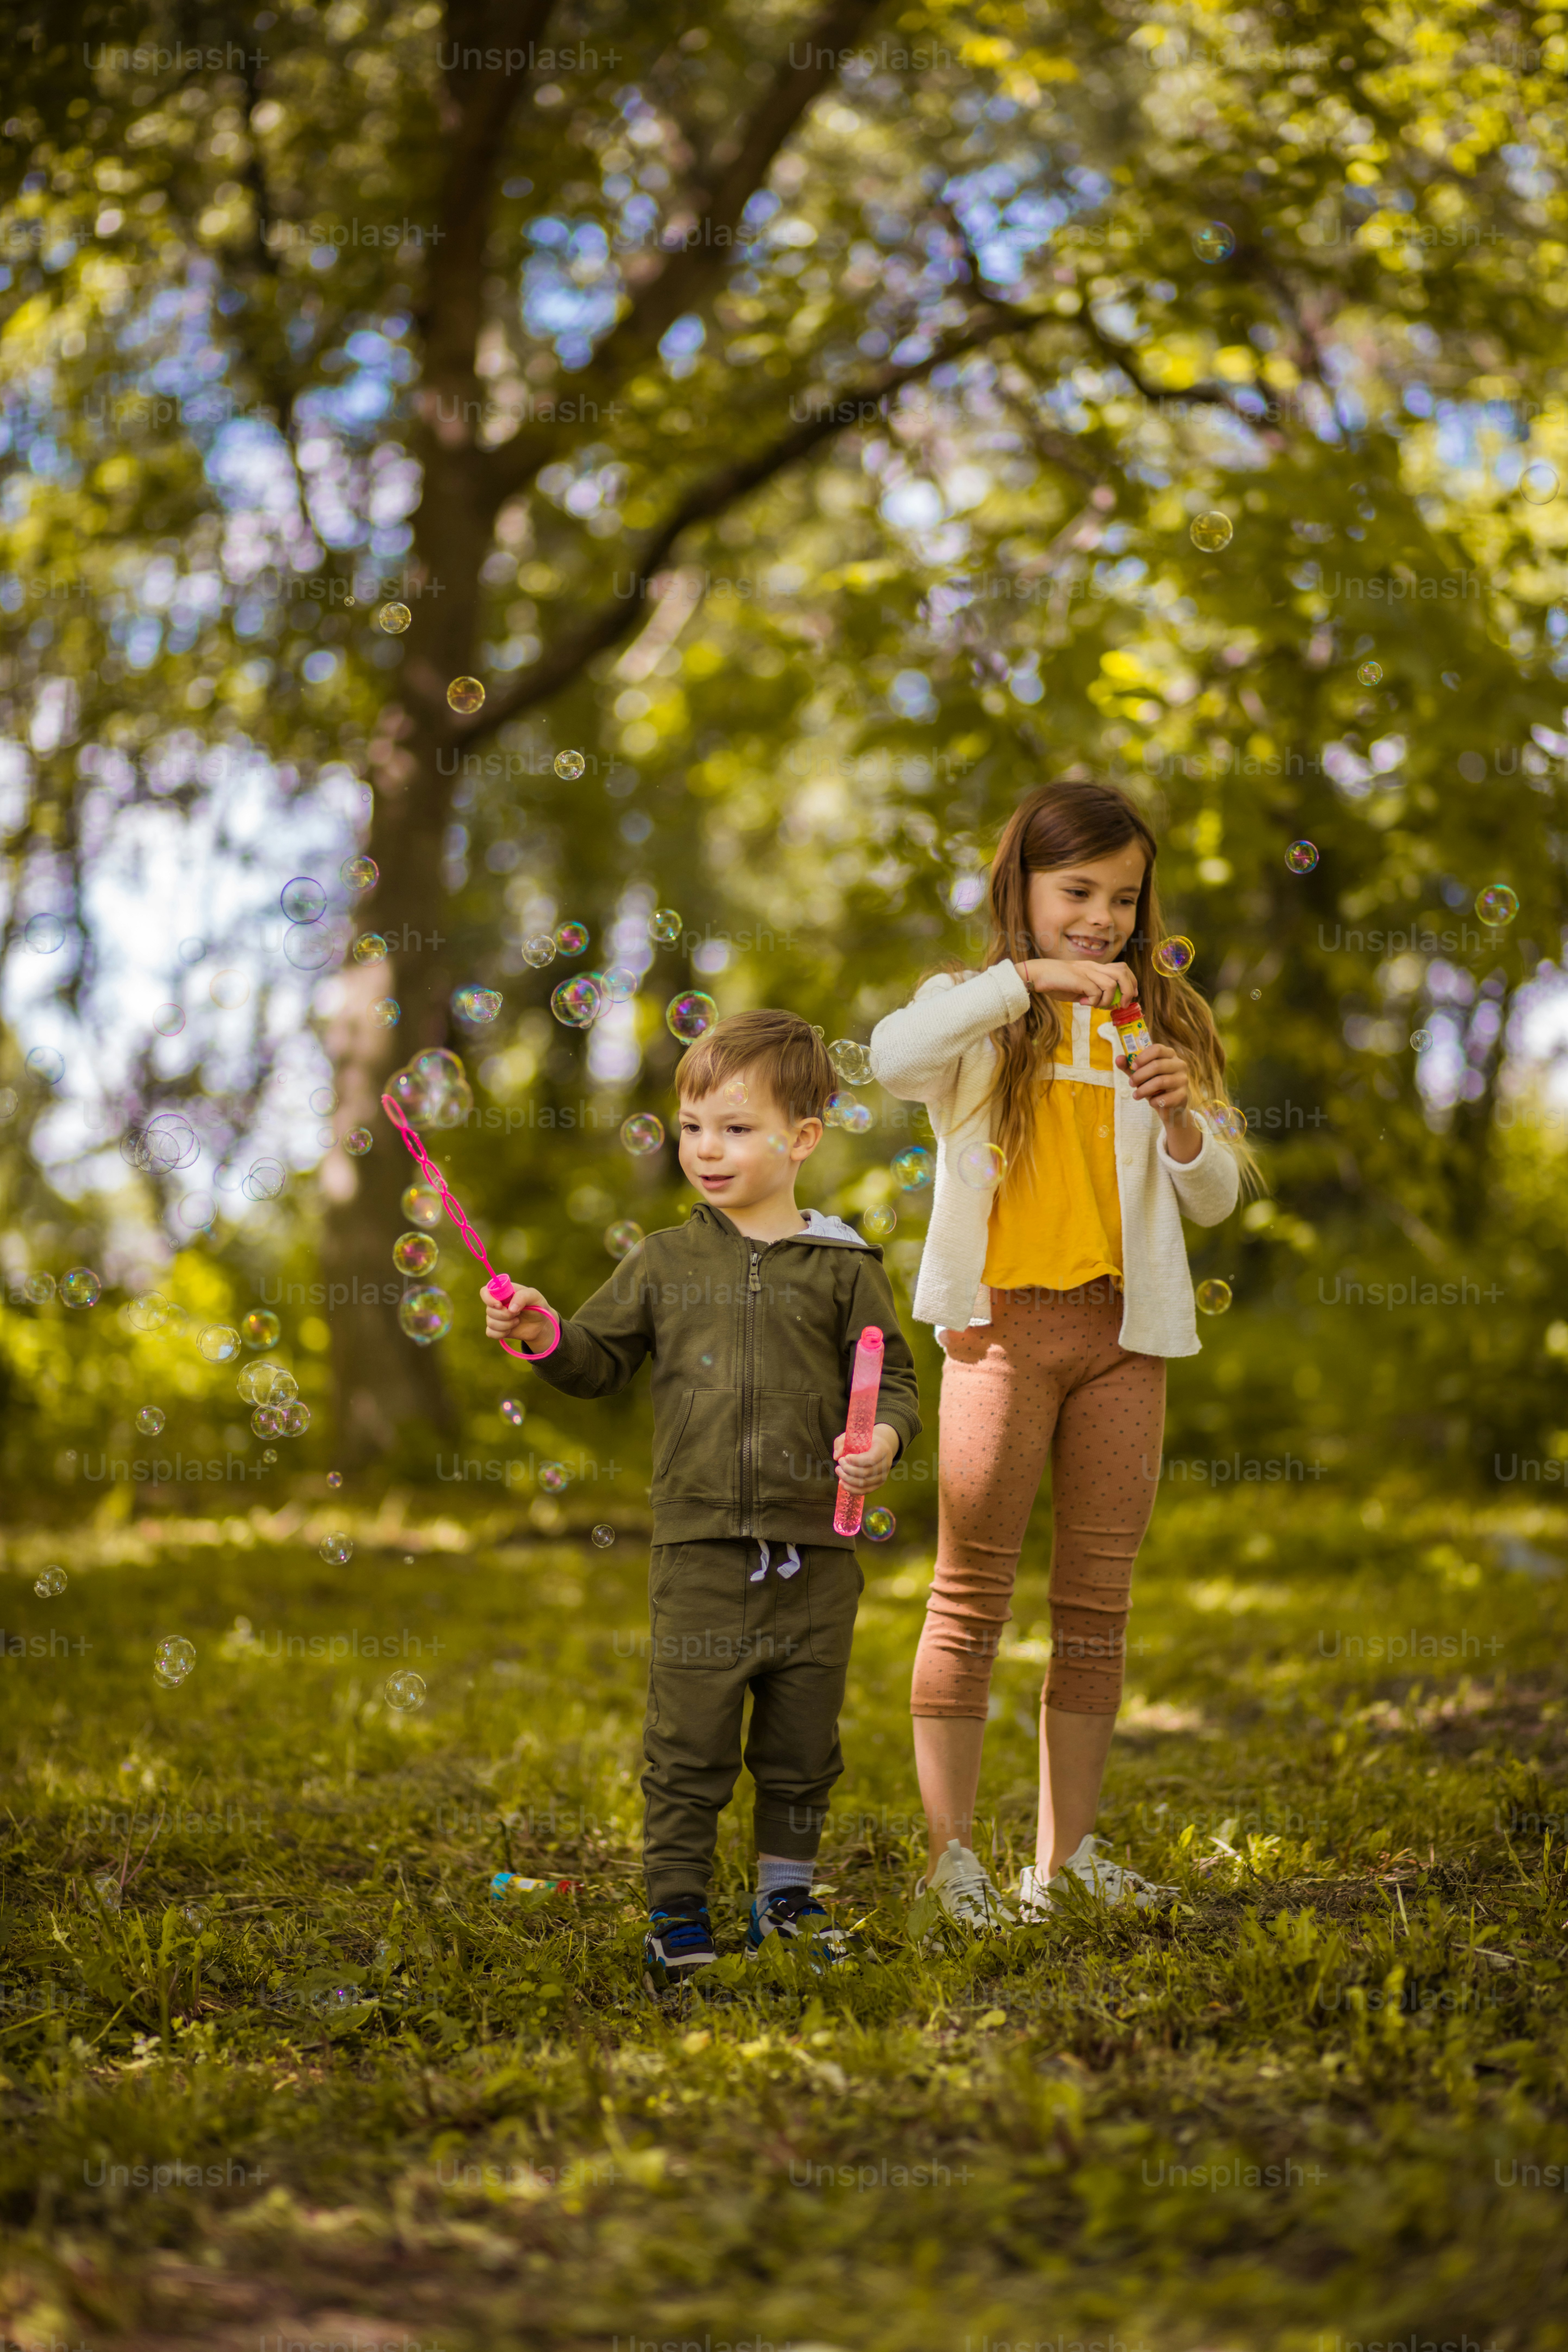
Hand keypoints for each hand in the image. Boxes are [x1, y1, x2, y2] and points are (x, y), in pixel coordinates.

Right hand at [481, 1278, 556, 1351]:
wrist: (541, 1324)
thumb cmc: (537, 1306)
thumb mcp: (534, 1296)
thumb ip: (523, 1297)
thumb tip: (510, 1309)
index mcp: (502, 1292)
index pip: (485, 1291)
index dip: (488, 1299)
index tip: (500, 1305)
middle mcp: (496, 1303)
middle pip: (489, 1310)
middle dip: (505, 1315)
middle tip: (518, 1313)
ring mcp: (496, 1316)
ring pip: (490, 1322)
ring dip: (506, 1324)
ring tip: (517, 1321)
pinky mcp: (497, 1329)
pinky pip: (490, 1332)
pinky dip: (501, 1333)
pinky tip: (510, 1330)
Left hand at [833, 1421, 898, 1495]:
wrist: (880, 1445)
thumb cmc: (865, 1440)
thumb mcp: (853, 1435)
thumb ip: (841, 1442)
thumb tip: (836, 1456)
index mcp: (882, 1449)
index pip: (871, 1459)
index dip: (856, 1461)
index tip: (845, 1457)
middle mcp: (885, 1464)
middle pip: (866, 1472)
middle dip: (848, 1469)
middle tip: (839, 1463)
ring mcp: (883, 1475)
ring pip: (864, 1483)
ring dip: (848, 1479)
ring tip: (838, 1471)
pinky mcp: (878, 1484)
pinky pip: (865, 1491)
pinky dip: (852, 1489)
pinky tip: (842, 1483)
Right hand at [1019, 955, 1138, 1008]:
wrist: (1036, 974)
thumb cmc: (1054, 981)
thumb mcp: (1077, 987)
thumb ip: (1090, 992)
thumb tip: (1100, 1003)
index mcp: (1094, 967)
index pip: (1121, 968)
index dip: (1131, 981)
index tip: (1130, 995)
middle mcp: (1093, 966)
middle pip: (1122, 972)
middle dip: (1128, 989)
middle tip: (1123, 1003)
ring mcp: (1086, 971)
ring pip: (1111, 984)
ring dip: (1107, 1000)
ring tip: (1097, 1006)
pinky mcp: (1079, 979)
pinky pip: (1096, 992)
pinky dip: (1093, 1002)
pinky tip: (1082, 1003)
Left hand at [1115, 1043, 1199, 1155]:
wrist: (1169, 1104)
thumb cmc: (1154, 1084)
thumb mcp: (1141, 1073)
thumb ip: (1129, 1066)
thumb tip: (1118, 1059)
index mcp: (1169, 1054)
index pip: (1157, 1049)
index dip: (1142, 1057)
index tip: (1132, 1066)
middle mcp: (1179, 1064)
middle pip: (1157, 1065)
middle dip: (1139, 1075)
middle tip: (1130, 1083)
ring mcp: (1183, 1079)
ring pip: (1161, 1081)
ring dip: (1144, 1090)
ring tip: (1136, 1095)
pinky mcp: (1183, 1095)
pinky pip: (1166, 1098)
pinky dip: (1154, 1101)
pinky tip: (1150, 1102)